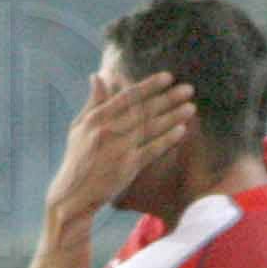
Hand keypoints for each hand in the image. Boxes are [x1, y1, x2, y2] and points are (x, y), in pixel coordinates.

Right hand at [44, 70, 193, 223]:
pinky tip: (182, 130)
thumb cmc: (78, 157)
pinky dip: (167, 140)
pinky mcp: (128, 166)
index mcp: (96, 118)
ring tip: (191, 107)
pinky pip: (151, 150)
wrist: (74, 192)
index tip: (168, 76)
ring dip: (172, 116)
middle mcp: (108, 130)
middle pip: (143, 110)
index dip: (149, 86)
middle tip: (188, 89)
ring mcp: (119, 148)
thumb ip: (94, 102)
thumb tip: (98, 75)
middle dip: (167, 98)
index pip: (127, 97)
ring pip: (150, 128)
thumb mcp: (79, 126)